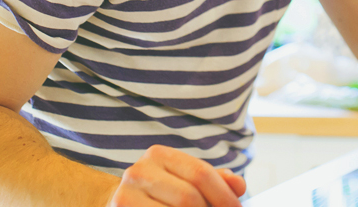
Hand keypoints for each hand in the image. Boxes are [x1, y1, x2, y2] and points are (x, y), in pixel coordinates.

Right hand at [105, 145, 246, 206]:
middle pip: (188, 197)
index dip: (224, 195)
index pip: (200, 173)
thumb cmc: (159, 194)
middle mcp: (139, 171)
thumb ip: (212, 180)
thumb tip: (238, 184)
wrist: (119, 204)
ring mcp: (126, 195)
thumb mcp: (184, 180)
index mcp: (159, 155)